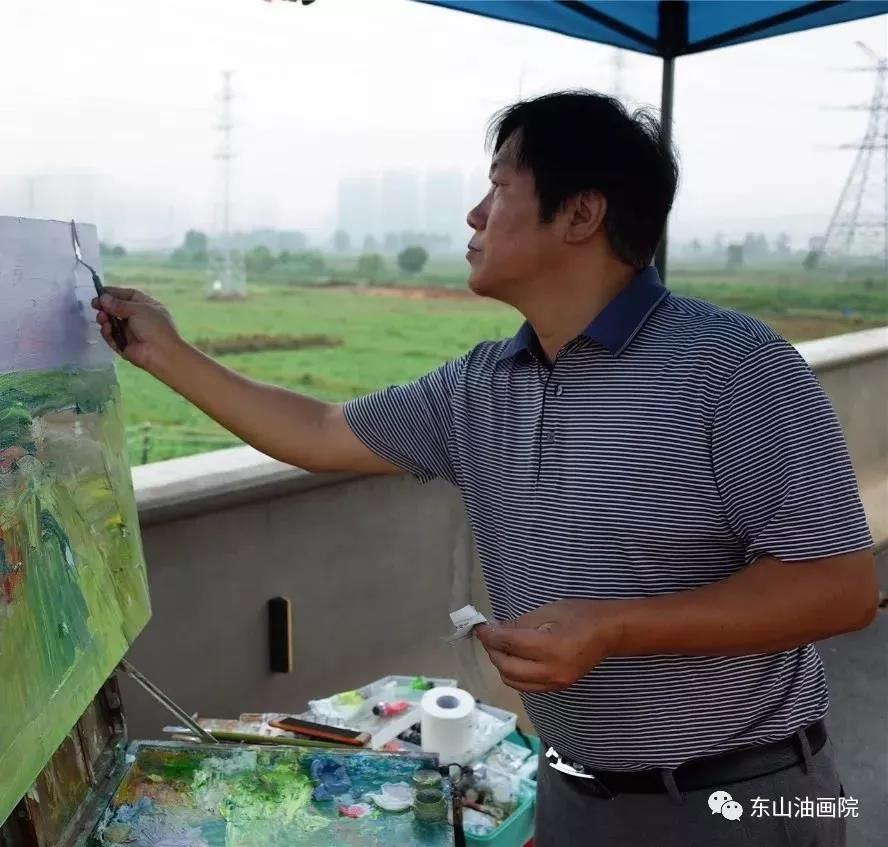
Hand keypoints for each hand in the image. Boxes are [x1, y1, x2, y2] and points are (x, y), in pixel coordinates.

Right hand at [91, 287, 184, 374]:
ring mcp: (132, 333)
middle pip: (119, 309)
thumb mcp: (139, 309)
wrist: (161, 354)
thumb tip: (103, 298)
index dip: (115, 293)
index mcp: (148, 307)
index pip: (129, 296)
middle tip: (95, 304)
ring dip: (105, 319)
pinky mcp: (125, 345)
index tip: (100, 291)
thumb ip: (119, 304)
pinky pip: (112, 336)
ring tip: (102, 317)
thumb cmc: (155, 327)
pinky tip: (106, 328)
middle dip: (106, 306)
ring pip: (113, 323)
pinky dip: (108, 332)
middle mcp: (140, 319)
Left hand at [474, 599, 622, 692]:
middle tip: (488, 637)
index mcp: (550, 647)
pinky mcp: (558, 688)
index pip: (510, 644)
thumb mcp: (547, 611)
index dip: (490, 636)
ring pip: (515, 682)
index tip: (479, 628)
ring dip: (501, 665)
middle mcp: (551, 670)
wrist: (608, 633)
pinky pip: (527, 686)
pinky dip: (514, 674)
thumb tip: (495, 630)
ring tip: (498, 648)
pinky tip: (513, 659)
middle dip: (493, 652)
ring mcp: (555, 683)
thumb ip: (519, 624)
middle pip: (508, 668)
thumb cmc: (578, 615)